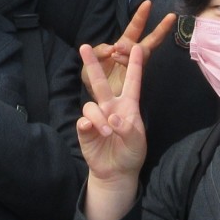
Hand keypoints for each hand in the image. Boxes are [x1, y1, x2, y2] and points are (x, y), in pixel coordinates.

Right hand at [77, 42, 147, 185]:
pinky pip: (82, 121)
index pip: (132, 82)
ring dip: (98, 118)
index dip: (135, 65)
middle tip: (84, 46)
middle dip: (92, 64)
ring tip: (107, 132)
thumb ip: (127, 129)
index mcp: (128, 106)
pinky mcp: (85, 129)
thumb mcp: (137, 142)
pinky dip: (87, 125)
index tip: (138, 47)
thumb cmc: (131, 153)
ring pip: (90, 105)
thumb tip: (112, 118)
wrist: (117, 172)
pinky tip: (91, 131)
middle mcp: (110, 107)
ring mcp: (97, 117)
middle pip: (100, 83)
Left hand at [88, 1, 175, 94]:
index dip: (141, 16)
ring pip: (143, 52)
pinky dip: (126, 59)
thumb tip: (112, 47)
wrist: (94, 100)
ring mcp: (136, 67)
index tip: (148, 3)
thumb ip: (99, 51)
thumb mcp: (91, 60)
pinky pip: (135, 66)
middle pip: (151, 40)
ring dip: (131, 47)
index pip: (135, 28)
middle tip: (171, 16)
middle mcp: (133, 54)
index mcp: (123, 44)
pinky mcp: (135, 79)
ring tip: (116, 49)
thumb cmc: (93, 78)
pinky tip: (116, 56)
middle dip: (161, 28)